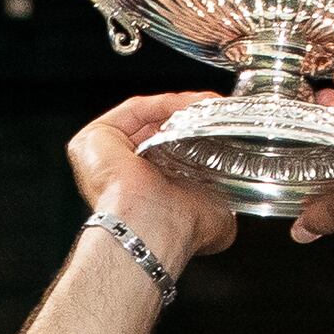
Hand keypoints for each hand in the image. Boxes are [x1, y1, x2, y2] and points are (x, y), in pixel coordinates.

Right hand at [63, 87, 238, 282]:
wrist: (153, 228)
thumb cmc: (178, 229)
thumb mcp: (218, 215)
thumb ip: (225, 202)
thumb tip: (236, 203)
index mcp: (146, 193)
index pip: (167, 154)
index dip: (195, 137)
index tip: (221, 126)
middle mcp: (122, 174)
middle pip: (157, 131)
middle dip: (188, 118)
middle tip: (216, 110)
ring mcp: (106, 154)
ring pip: (148, 117)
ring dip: (181, 107)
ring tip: (208, 104)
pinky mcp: (97, 136)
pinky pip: (137, 109)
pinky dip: (166, 103)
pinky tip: (192, 104)